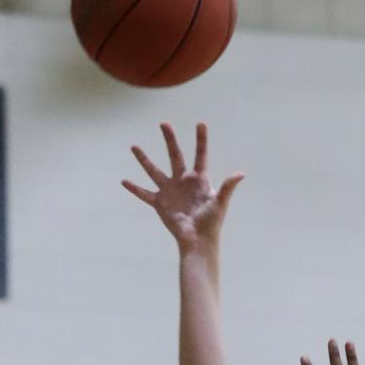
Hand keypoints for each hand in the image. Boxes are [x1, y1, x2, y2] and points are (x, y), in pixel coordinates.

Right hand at [122, 123, 242, 251]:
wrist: (198, 241)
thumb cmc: (211, 223)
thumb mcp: (220, 203)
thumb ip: (227, 187)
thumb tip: (241, 174)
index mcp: (198, 179)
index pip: (200, 155)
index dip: (201, 140)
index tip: (200, 123)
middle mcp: (182, 181)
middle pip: (175, 155)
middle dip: (170, 140)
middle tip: (164, 123)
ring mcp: (170, 191)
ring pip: (154, 171)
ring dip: (144, 160)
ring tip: (134, 147)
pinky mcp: (160, 203)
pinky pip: (144, 194)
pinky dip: (134, 189)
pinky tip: (124, 181)